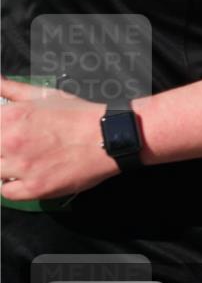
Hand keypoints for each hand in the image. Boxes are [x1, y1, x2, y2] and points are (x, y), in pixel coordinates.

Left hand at [0, 78, 118, 200]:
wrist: (109, 135)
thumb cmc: (80, 115)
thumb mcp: (45, 96)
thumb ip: (14, 89)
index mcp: (9, 116)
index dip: (0, 131)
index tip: (6, 135)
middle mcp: (10, 141)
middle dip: (2, 149)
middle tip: (18, 148)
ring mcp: (21, 167)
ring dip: (5, 167)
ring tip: (22, 162)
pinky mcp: (35, 187)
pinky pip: (7, 193)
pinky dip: (12, 186)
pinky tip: (24, 177)